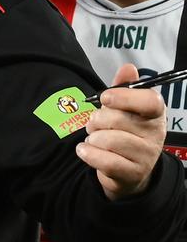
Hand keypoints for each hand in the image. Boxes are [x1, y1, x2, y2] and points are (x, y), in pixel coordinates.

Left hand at [78, 63, 168, 199]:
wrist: (127, 171)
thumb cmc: (122, 133)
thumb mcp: (122, 109)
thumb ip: (122, 87)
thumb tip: (128, 67)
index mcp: (154, 114)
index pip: (150, 101)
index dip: (125, 97)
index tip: (105, 98)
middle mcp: (155, 134)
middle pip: (118, 119)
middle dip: (97, 120)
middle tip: (94, 124)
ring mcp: (147, 156)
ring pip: (109, 140)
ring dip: (92, 138)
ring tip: (94, 139)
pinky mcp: (133, 173)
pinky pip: (105, 160)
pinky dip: (88, 154)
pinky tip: (85, 150)